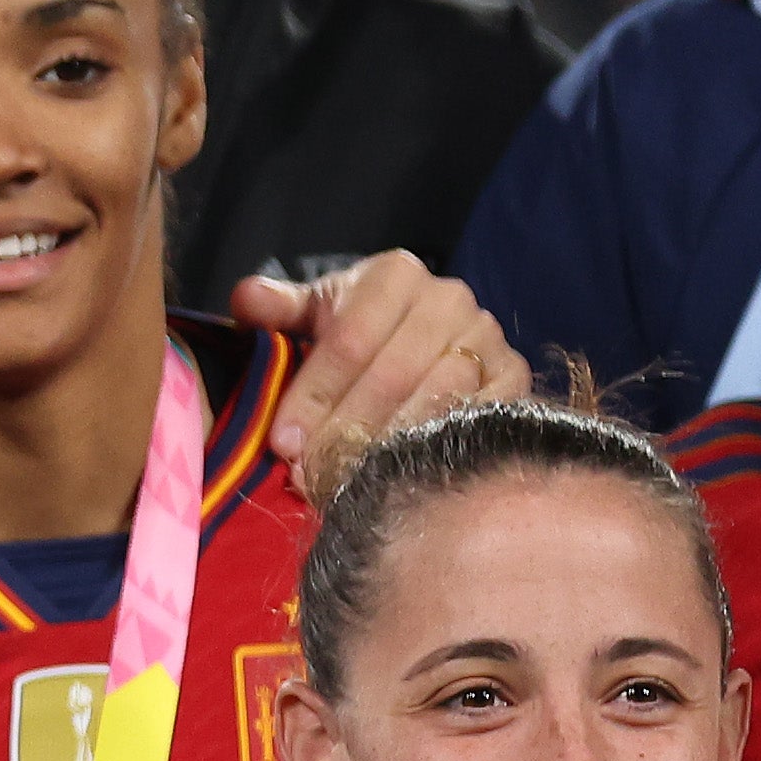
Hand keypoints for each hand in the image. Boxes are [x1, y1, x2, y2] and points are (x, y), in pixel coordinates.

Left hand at [228, 248, 526, 470]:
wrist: (435, 342)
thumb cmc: (360, 331)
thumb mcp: (318, 314)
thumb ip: (281, 310)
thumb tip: (246, 301)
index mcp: (395, 275)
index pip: (350, 339)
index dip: (314, 393)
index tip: (283, 441)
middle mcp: (449, 298)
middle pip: (391, 374)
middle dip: (344, 430)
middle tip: (309, 474)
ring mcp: (489, 337)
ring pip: (435, 399)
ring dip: (388, 449)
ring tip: (349, 485)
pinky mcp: (514, 378)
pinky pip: (478, 419)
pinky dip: (439, 451)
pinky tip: (404, 479)